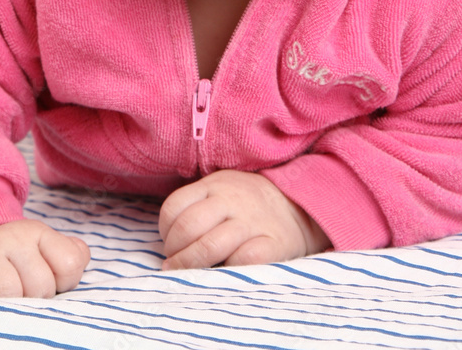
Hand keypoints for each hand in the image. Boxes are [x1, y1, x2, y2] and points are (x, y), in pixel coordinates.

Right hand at [0, 219, 90, 297]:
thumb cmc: (10, 254)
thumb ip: (69, 255)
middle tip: (21, 294)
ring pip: (10, 292)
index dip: (64, 282)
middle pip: (41, 286)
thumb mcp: (42, 248)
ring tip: (1, 298)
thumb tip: (78, 263)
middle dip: (34, 299)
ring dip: (7, 304)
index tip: (50, 283)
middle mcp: (14, 237)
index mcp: (39, 233)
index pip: (70, 264)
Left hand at [158, 169, 328, 270]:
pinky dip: (226, 270)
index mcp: (214, 185)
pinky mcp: (272, 244)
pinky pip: (243, 259)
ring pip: (210, 245)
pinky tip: (222, 273)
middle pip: (189, 227)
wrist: (297, 206)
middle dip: (175, 253)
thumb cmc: (246, 205)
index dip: (165, 231)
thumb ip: (196, 207)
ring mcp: (251, 222)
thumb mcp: (220, 191)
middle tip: (174, 266)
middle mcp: (231, 200)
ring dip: (191, 266)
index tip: (169, 246)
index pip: (175, 207)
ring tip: (187, 276)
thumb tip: (168, 243)